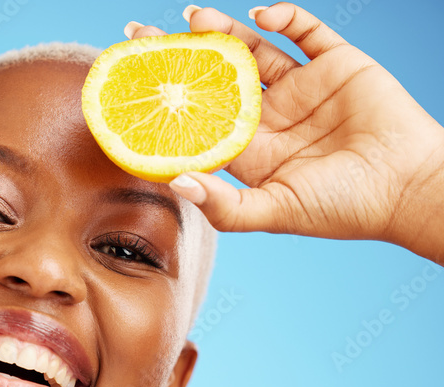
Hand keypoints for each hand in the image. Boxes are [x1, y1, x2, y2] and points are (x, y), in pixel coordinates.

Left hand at [129, 3, 443, 260]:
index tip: (133, 84)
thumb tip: (176, 182)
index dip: (167, 101)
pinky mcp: (337, 65)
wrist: (408, 190)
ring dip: (224, 32)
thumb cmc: (342, 209)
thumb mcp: (274, 212)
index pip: (198, 119)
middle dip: (182, 57)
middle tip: (142, 37)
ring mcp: (303, 88)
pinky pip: (307, 32)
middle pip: (216, 78)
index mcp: (252, 151)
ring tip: (193, 17)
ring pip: (254, 51)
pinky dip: (285, 19)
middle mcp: (271, 116)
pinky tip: (259, 17)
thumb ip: (224, 205)